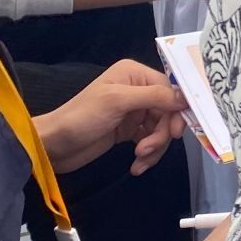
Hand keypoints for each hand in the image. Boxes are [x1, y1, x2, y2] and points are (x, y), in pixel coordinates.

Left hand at [35, 59, 185, 175]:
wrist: (53, 147)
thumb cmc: (82, 118)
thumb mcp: (118, 102)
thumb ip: (154, 96)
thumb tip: (187, 97)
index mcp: (134, 74)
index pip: (169, 89)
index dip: (176, 110)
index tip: (175, 132)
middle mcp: (137, 89)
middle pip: (167, 112)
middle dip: (160, 134)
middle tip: (147, 150)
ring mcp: (134, 111)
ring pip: (160, 129)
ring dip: (154, 147)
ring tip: (139, 160)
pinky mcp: (129, 131)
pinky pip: (150, 141)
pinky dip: (147, 154)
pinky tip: (137, 166)